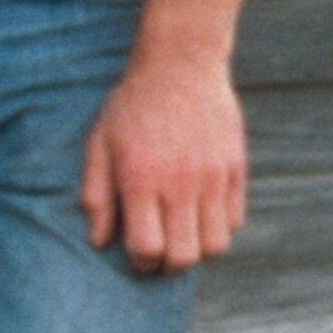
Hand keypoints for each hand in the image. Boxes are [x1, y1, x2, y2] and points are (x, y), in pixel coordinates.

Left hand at [82, 46, 248, 275]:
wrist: (180, 65)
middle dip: (168, 267)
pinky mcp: (236, 168)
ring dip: (198, 250)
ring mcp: (213, 176)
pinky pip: (235, 220)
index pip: (148, 248)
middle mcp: (180, 182)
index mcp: (141, 179)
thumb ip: (97, 195)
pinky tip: (200, 215)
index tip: (136, 257)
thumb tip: (99, 242)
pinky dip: (219, 228)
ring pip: (216, 245)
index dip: (140, 264)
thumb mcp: (99, 145)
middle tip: (159, 257)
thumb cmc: (131, 107)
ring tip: (181, 237)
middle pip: (185, 256)